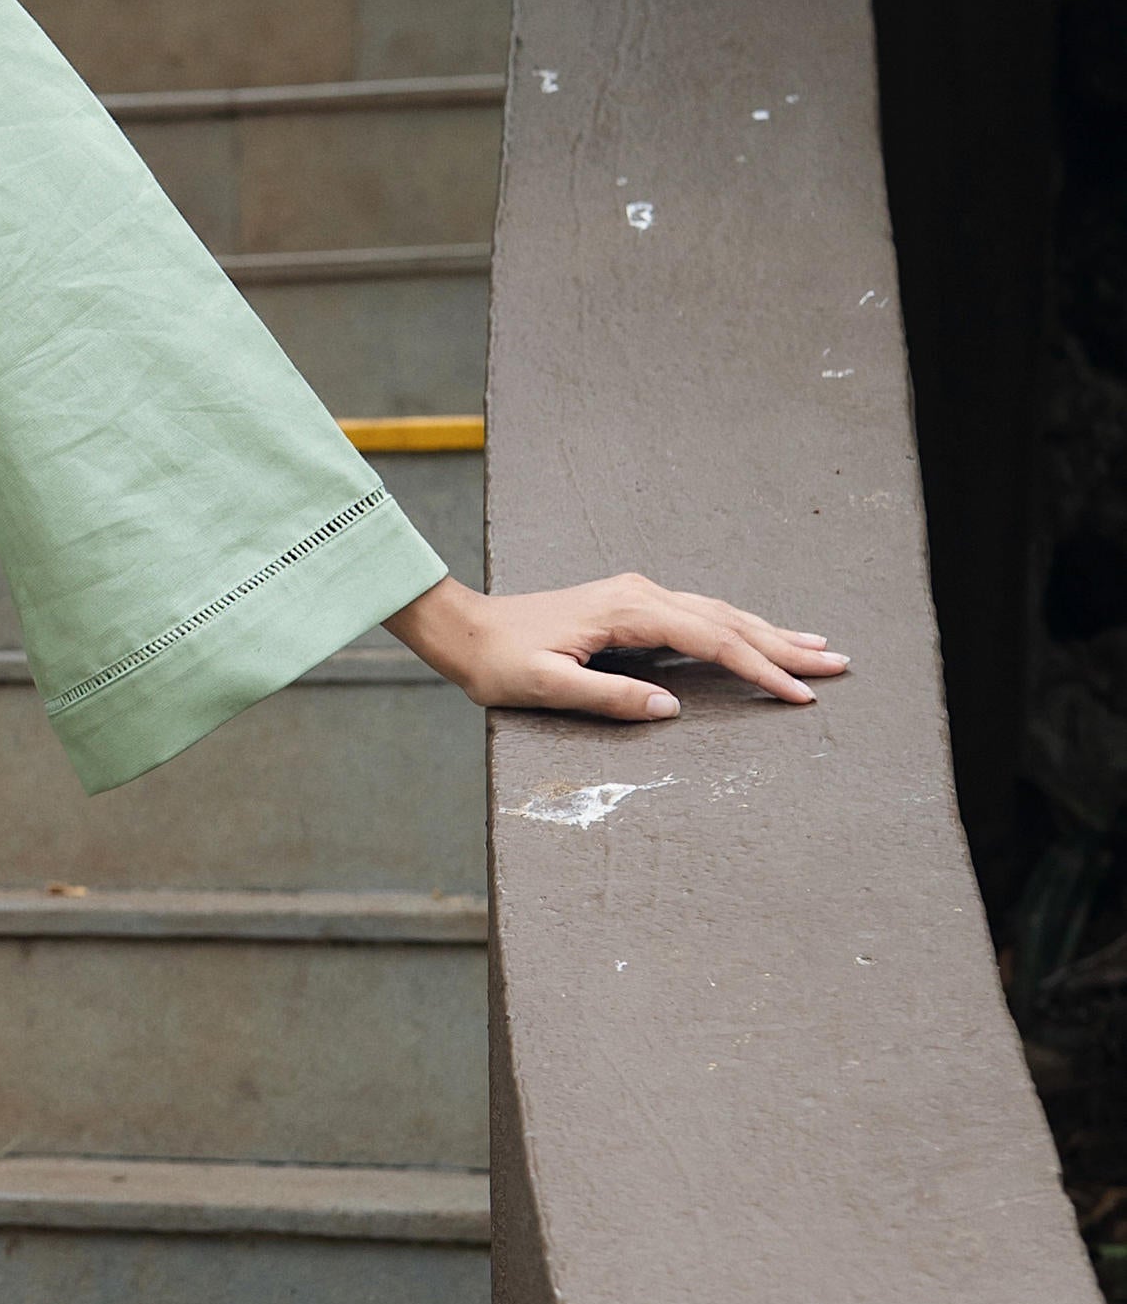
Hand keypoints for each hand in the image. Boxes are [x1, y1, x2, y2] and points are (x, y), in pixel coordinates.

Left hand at [387, 573, 846, 723]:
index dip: (759, 669)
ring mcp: (638, 596)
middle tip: (837, 665)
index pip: (712, 641)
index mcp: (628, 612)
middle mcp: (641, 595)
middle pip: (728, 620)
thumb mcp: (545, 687)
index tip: (800, 693)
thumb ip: (609, 698)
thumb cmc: (499, 662)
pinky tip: (756, 634)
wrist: (466, 629)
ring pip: (719, 613)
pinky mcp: (632, 604)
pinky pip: (700, 614)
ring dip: (768, 632)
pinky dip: (737, 626)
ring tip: (816, 648)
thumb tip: (671, 707)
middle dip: (784, 646)